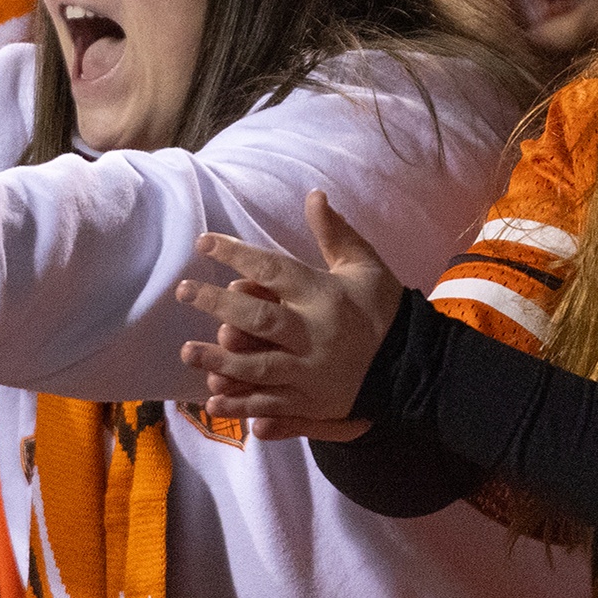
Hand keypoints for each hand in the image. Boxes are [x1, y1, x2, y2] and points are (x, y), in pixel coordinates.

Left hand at [177, 190, 398, 439]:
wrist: (415, 366)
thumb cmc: (385, 309)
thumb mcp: (364, 265)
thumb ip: (335, 233)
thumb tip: (313, 194)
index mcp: (324, 295)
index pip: (272, 269)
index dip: (236, 254)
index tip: (204, 243)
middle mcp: (314, 333)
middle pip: (258, 319)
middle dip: (216, 305)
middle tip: (183, 292)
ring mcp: (311, 373)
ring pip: (258, 367)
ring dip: (220, 359)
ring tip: (187, 351)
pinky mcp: (312, 403)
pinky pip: (271, 403)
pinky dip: (241, 402)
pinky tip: (213, 398)